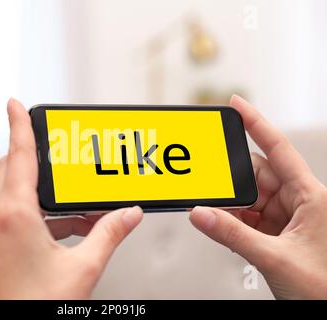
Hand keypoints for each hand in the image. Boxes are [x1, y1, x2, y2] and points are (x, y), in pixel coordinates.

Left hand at [0, 98, 142, 298]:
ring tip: (76, 199)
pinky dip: (42, 211)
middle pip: (12, 168)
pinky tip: (70, 225)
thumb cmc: (37, 306)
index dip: (17, 124)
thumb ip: (110, 234)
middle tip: (54, 146)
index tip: (14, 102)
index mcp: (16, 215)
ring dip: (42, 188)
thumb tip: (131, 214)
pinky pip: (18, 212)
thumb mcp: (83, 267)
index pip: (17, 156)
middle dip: (32, 153)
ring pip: (14, 190)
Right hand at [190, 95, 326, 298]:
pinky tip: (224, 225)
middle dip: (232, 182)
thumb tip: (201, 214)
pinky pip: (249, 217)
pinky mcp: (277, 232)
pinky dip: (233, 220)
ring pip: (250, 198)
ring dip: (231, 207)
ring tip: (215, 215)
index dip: (257, 123)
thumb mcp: (275, 259)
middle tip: (208, 186)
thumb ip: (233, 236)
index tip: (236, 104)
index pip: (279, 149)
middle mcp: (300, 201)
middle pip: (257, 175)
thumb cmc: (324, 288)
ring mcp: (287, 217)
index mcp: (311, 197)